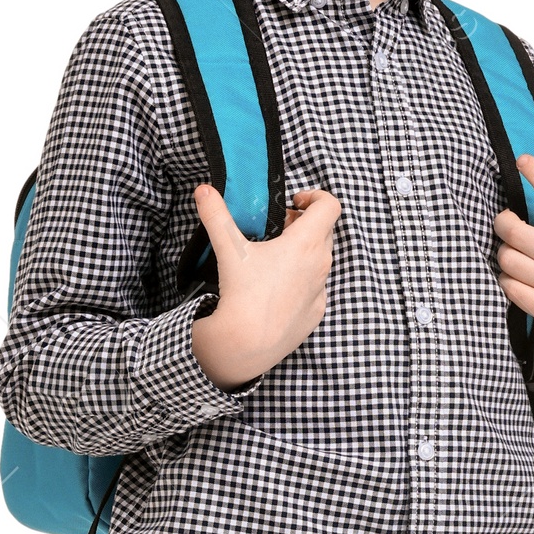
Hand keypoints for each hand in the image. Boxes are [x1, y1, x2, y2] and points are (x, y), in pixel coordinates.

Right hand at [189, 182, 339, 387]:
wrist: (248, 343)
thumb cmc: (243, 294)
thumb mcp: (229, 248)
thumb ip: (216, 214)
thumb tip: (204, 190)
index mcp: (306, 243)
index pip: (329, 206)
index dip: (316, 196)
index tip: (295, 203)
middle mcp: (320, 264)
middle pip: (325, 230)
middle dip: (305, 223)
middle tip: (279, 229)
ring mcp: (321, 290)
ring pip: (321, 259)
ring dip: (304, 251)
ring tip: (275, 258)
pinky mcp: (317, 311)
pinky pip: (315, 287)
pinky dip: (301, 280)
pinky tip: (277, 288)